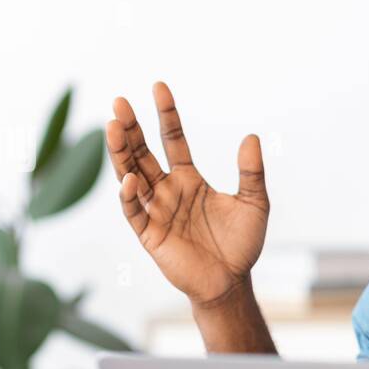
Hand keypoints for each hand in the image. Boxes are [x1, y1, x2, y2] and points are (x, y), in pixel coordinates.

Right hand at [105, 82, 268, 308]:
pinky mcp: (149, 234)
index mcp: (189, 180)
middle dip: (131, 128)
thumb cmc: (242, 244)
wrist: (232, 282)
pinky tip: (129, 178)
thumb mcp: (254, 203)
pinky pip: (134, 211)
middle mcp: (167, 191)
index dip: (166, 114)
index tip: (159, 87)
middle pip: (143, 153)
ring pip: (131, 175)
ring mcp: (155, 211)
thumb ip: (251, 172)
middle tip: (119, 102)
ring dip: (121, 153)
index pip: (172, 139)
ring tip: (113, 126)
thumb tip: (251, 137)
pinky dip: (129, 195)